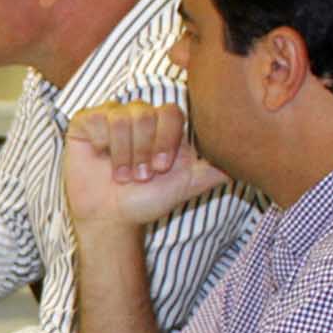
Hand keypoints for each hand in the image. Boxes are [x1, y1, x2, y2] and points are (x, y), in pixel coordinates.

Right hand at [61, 101, 229, 234]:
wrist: (111, 220)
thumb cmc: (146, 201)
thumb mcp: (189, 184)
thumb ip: (216, 168)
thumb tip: (246, 158)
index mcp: (164, 125)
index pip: (172, 112)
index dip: (166, 140)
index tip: (161, 169)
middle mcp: (139, 115)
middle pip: (147, 114)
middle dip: (144, 151)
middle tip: (140, 176)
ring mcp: (111, 117)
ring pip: (123, 118)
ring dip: (124, 154)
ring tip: (122, 175)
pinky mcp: (86, 122)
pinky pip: (99, 120)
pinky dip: (103, 146)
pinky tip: (102, 161)